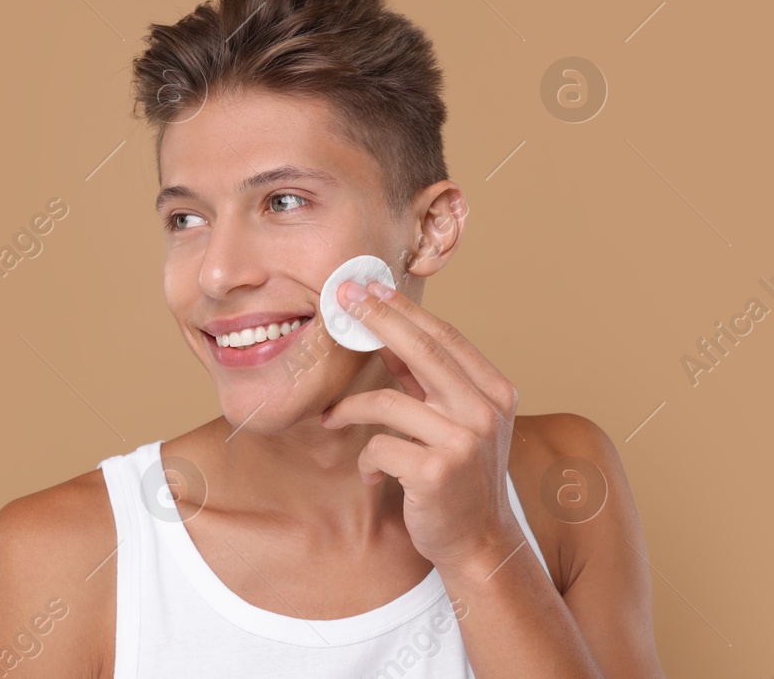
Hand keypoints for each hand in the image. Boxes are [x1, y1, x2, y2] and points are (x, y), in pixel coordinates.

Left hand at [319, 279, 522, 573]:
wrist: (479, 542)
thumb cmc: (459, 478)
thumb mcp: (456, 422)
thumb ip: (427, 382)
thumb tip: (385, 332)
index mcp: (495, 392)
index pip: (444, 337)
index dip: (403, 309)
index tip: (369, 286)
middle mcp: (484, 411)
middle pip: (421, 349)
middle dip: (376, 319)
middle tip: (341, 299)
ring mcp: (463, 441)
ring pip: (387, 402)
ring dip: (350, 410)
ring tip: (334, 419)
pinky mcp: (435, 471)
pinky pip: (378, 446)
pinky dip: (368, 461)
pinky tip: (374, 476)